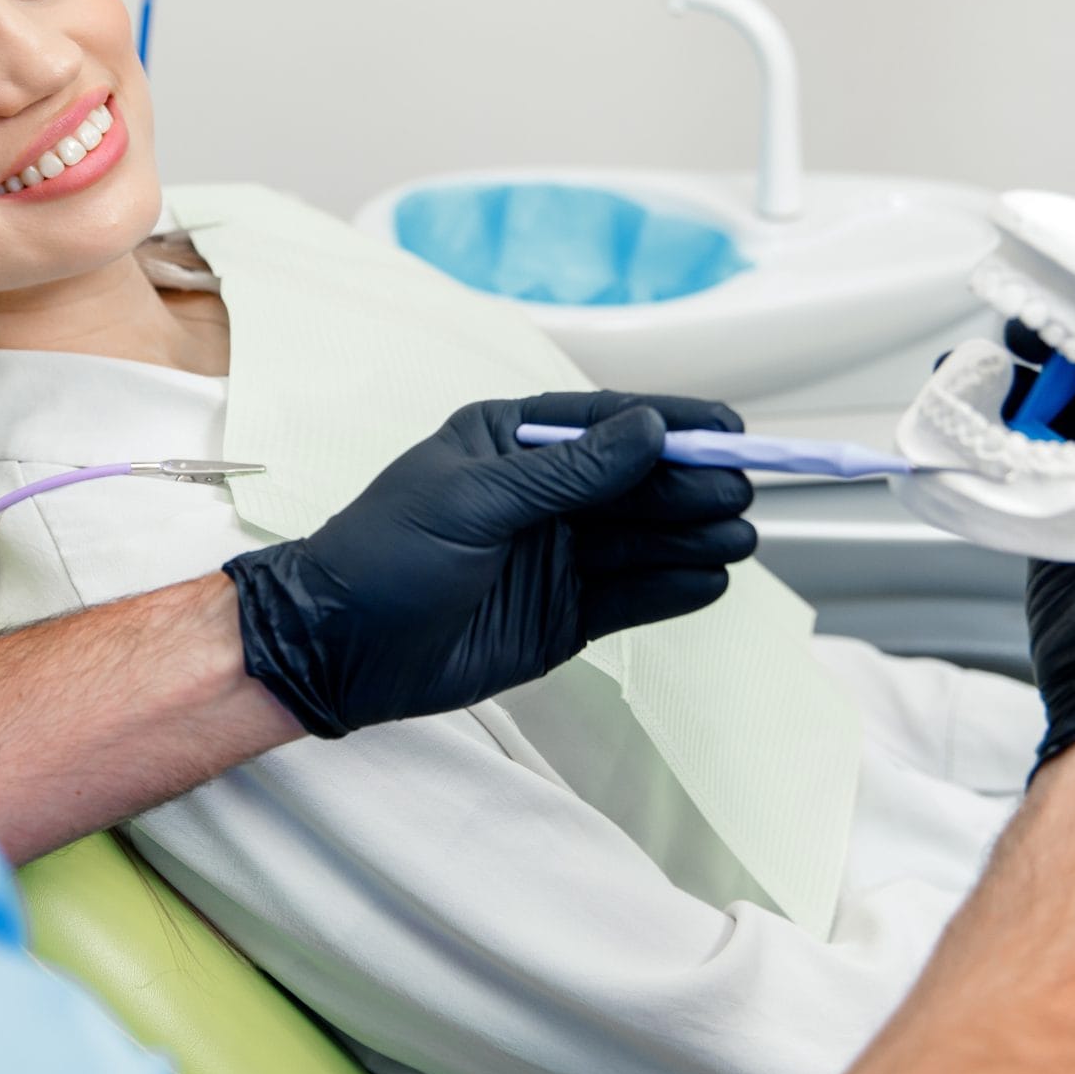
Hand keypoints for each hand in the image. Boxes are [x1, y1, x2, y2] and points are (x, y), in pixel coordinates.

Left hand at [226, 392, 756, 736]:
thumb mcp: (475, 501)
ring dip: (690, 537)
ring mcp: (553, 556)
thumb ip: (568, 472)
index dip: (670, 424)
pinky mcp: (561, 615)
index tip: (728, 428)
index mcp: (510, 442)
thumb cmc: (384, 555)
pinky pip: (629, 596)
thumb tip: (651, 431)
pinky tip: (709, 580)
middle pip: (633, 483)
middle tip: (737, 491)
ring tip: (738, 536)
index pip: (605, 423)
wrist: (336, 650)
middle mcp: (540, 494)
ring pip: (640, 540)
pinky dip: (670, 588)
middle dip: (687, 486)